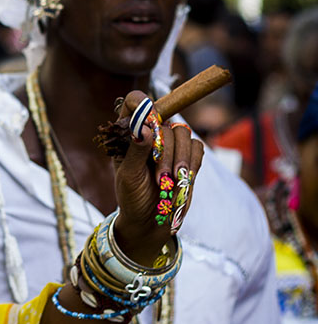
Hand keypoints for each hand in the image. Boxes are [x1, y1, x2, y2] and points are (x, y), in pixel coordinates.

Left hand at [111, 91, 203, 264]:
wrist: (151, 221)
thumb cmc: (132, 197)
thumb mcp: (129, 176)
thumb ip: (136, 151)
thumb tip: (143, 128)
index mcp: (127, 134)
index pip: (133, 103)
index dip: (141, 102)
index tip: (149, 115)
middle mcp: (149, 134)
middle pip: (163, 120)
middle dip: (164, 149)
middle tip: (160, 176)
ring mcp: (169, 144)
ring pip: (182, 132)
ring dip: (179, 158)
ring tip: (171, 181)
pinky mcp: (188, 156)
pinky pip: (197, 146)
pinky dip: (192, 162)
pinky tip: (183, 178)